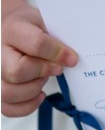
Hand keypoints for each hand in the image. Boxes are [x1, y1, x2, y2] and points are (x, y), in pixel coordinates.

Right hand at [1, 0, 77, 116]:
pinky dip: (26, 106)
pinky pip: (7, 108)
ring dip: (33, 90)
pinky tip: (38, 94)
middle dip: (42, 73)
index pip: (35, 44)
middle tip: (54, 68)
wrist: (9, 27)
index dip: (57, 53)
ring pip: (7, 92)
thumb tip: (70, 60)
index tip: (71, 58)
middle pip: (16, 72)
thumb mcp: (45, 22)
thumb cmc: (29, 26)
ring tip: (42, 78)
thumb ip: (56, 39)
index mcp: (11, 28)